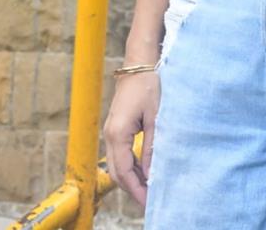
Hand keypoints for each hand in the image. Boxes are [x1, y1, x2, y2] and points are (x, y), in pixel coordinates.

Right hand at [103, 70, 160, 207]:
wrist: (138, 64)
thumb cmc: (148, 86)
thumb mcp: (155, 118)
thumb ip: (152, 147)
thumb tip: (152, 174)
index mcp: (117, 134)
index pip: (124, 172)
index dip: (136, 190)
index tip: (148, 202)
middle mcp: (109, 135)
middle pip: (117, 172)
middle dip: (132, 188)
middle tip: (149, 200)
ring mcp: (110, 131)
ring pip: (117, 164)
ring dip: (131, 178)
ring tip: (149, 187)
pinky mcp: (116, 127)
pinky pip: (120, 153)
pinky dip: (130, 165)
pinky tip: (144, 169)